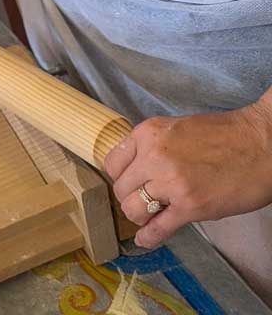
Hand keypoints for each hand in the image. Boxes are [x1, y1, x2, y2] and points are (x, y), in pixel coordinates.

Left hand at [105, 103, 271, 248]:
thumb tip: (137, 166)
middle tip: (142, 201)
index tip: (128, 182)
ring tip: (149, 216)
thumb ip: (153, 145)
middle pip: (121, 188)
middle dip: (129, 198)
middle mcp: (153, 156)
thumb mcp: (176, 128)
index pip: (112, 162)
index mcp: (148, 133)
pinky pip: (158, 228)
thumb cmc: (224, 134)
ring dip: (139, 217)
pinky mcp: (191, 206)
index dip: (120, 177)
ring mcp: (171, 182)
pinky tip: (145, 240)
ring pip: (133, 209)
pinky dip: (149, 237)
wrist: (260, 144)